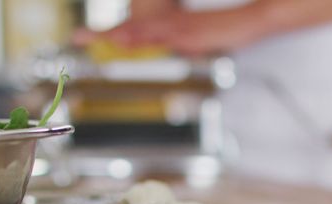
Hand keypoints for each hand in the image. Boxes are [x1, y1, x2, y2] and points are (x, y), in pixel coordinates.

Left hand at [74, 4, 269, 56]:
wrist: (250, 21)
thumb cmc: (229, 30)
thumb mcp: (200, 42)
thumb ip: (183, 47)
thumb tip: (173, 54)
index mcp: (171, 25)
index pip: (137, 29)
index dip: (112, 33)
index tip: (88, 36)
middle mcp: (171, 24)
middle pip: (132, 28)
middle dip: (105, 34)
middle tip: (80, 37)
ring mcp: (180, 28)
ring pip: (143, 29)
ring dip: (120, 34)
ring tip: (98, 38)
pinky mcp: (191, 33)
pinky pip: (163, 35)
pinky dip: (145, 37)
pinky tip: (132, 40)